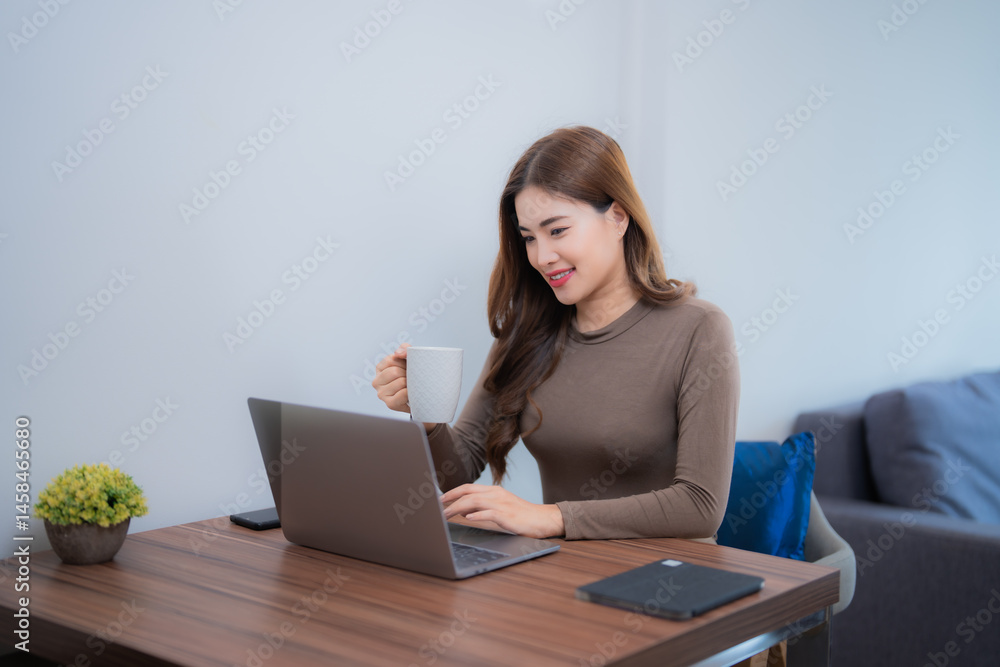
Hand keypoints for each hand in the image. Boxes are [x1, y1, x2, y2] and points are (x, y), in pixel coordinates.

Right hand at [372, 343, 411, 412]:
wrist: (421, 392)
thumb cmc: (412, 373)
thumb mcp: (409, 357)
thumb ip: (405, 348)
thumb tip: (398, 354)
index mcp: (380, 368)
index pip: (390, 360)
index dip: (403, 362)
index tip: (406, 367)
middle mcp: (376, 381)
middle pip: (394, 372)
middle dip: (407, 373)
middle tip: (410, 378)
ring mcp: (381, 394)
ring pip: (400, 382)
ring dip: (410, 383)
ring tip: (410, 385)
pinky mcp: (390, 404)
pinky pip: (403, 394)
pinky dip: (410, 392)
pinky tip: (410, 393)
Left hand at [440, 484, 564, 538]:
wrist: (542, 519)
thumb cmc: (521, 516)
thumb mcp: (499, 508)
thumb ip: (483, 507)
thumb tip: (464, 511)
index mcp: (494, 491)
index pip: (469, 487)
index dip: (453, 492)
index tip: (440, 499)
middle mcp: (496, 494)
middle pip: (468, 492)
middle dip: (450, 498)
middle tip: (438, 507)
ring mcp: (502, 504)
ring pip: (474, 501)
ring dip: (457, 508)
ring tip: (446, 515)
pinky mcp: (507, 515)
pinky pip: (489, 513)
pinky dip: (477, 515)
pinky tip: (468, 518)